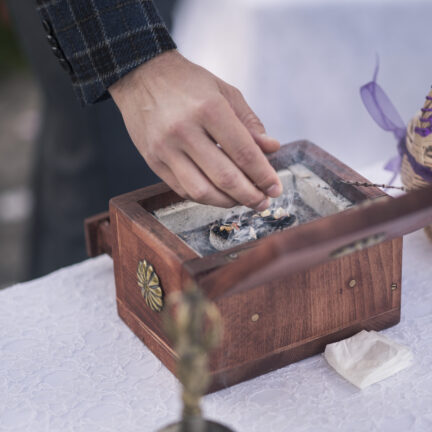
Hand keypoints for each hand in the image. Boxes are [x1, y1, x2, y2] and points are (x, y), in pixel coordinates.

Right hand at [109, 50, 282, 209]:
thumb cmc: (187, 82)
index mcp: (208, 108)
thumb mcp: (224, 91)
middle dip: (250, 195)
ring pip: (202, 192)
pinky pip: (183, 190)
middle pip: (224, 178)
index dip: (263, 175)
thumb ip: (250, 123)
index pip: (243, 152)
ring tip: (242, 200)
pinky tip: (218, 194)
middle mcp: (184, 131)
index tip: (275, 188)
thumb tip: (271, 149)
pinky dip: (205, 197)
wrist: (140, 76)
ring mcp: (165, 149)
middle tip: (263, 202)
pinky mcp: (153, 161)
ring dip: (227, 202)